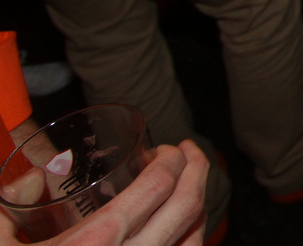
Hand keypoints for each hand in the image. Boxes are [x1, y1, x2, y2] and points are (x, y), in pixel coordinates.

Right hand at [0, 141, 207, 245]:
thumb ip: (11, 206)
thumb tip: (32, 179)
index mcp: (97, 241)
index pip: (159, 184)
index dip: (174, 158)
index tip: (168, 149)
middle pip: (189, 205)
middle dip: (199, 168)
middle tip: (190, 152)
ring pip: (196, 238)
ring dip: (199, 204)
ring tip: (187, 186)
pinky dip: (192, 240)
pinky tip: (181, 229)